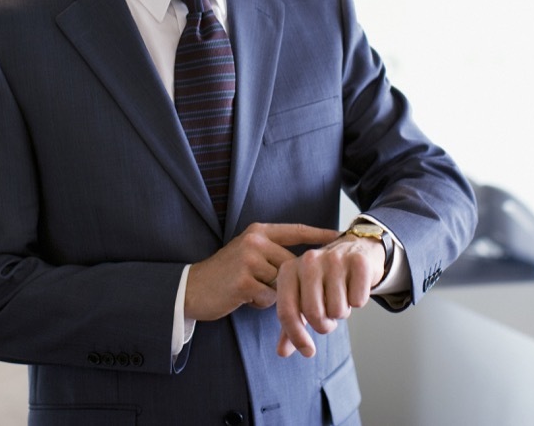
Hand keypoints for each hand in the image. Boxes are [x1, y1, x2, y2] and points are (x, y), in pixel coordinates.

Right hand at [185, 223, 339, 321]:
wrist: (192, 288)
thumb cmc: (226, 275)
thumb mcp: (249, 254)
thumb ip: (274, 254)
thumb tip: (308, 265)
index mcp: (259, 231)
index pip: (297, 230)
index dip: (320, 233)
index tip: (341, 235)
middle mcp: (255, 241)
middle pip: (293, 265)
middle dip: (290, 282)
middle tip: (268, 288)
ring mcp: (249, 259)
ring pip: (282, 283)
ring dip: (272, 293)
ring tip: (250, 290)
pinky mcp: (244, 281)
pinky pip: (269, 298)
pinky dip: (260, 303)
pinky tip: (244, 297)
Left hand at [275, 233, 385, 357]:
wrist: (357, 250)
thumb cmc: (325, 279)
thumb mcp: (304, 297)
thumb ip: (292, 323)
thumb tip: (282, 352)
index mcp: (288, 270)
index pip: (286, 311)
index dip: (296, 337)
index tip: (308, 352)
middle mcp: (308, 260)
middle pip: (313, 314)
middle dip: (324, 326)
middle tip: (330, 317)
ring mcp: (334, 258)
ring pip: (337, 310)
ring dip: (342, 312)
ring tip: (342, 297)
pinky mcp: (358, 261)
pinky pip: (357, 301)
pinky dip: (358, 301)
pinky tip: (355, 287)